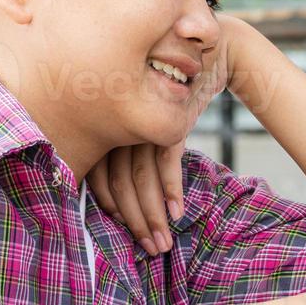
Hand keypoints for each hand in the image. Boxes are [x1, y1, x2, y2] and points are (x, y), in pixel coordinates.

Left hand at [87, 17, 243, 253]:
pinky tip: (176, 212)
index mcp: (107, 127)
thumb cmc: (170, 90)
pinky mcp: (170, 119)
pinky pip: (166, 160)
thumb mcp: (145, 118)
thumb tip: (121, 195)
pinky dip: (171, 188)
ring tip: (163, 243)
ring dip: (154, 215)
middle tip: (150, 251)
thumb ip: (131, 149)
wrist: (204, 54)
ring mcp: (144, 122)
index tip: (127, 232)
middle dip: (137, 222)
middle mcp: (119, 125)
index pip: (101, 179)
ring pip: (142, 178)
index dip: (114, 210)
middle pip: (122, 185)